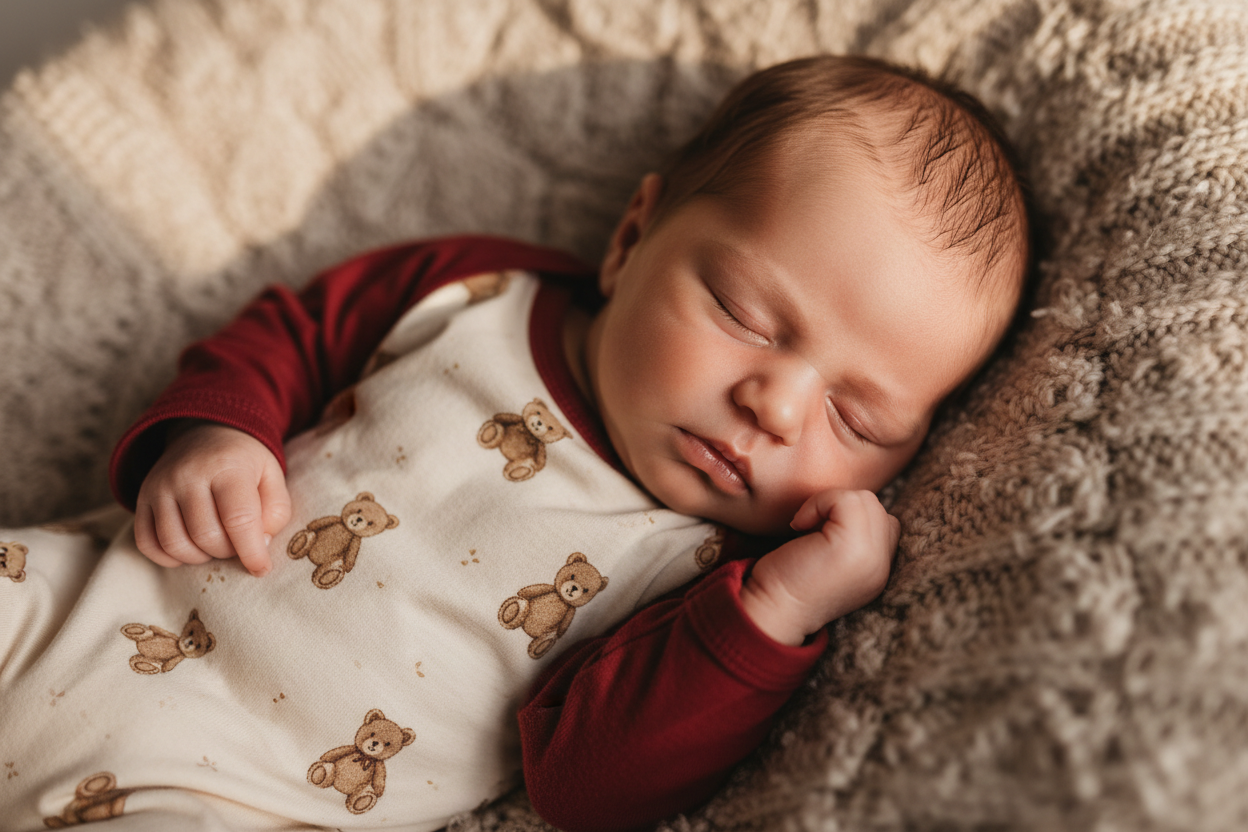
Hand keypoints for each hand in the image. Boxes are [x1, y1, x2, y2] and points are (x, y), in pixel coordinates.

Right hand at [134, 421, 291, 575]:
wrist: (205, 435)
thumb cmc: (245, 464)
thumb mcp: (273, 477)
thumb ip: (275, 512)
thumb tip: (258, 546)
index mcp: (228, 466)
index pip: (238, 519)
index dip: (251, 552)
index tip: (261, 569)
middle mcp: (188, 475)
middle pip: (206, 536)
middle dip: (228, 552)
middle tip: (238, 543)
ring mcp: (160, 487)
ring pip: (175, 544)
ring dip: (200, 557)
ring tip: (216, 544)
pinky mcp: (142, 500)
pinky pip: (147, 544)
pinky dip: (169, 557)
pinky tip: (190, 548)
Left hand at [739, 489, 899, 645]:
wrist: (771, 613)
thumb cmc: (787, 583)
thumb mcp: (831, 562)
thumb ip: (852, 540)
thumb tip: (848, 502)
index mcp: (878, 572)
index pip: (886, 523)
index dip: (850, 517)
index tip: (820, 534)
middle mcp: (882, 567)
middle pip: (876, 506)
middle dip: (840, 507)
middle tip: (810, 529)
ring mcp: (871, 558)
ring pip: (865, 499)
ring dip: (829, 504)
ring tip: (806, 528)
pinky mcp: (853, 547)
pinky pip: (846, 499)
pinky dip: (819, 502)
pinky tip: (799, 526)